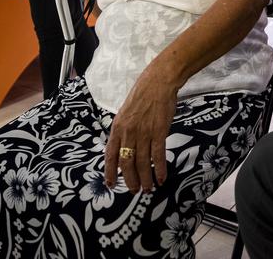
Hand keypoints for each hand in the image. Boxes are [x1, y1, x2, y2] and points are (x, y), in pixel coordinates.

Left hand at [104, 60, 177, 192]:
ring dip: (146, 178)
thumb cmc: (144, 93)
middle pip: (126, 163)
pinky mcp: (159, 131)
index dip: (110, 172)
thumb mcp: (126, 110)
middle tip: (135, 190)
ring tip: (149, 188)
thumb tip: (124, 144)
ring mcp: (143, 132)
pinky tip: (162, 177)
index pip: (110, 154)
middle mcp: (128, 132)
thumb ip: (124, 128)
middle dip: (130, 180)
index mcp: (117, 127)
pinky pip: (158, 155)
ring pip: (142, 162)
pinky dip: (160, 169)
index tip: (111, 184)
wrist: (159, 81)